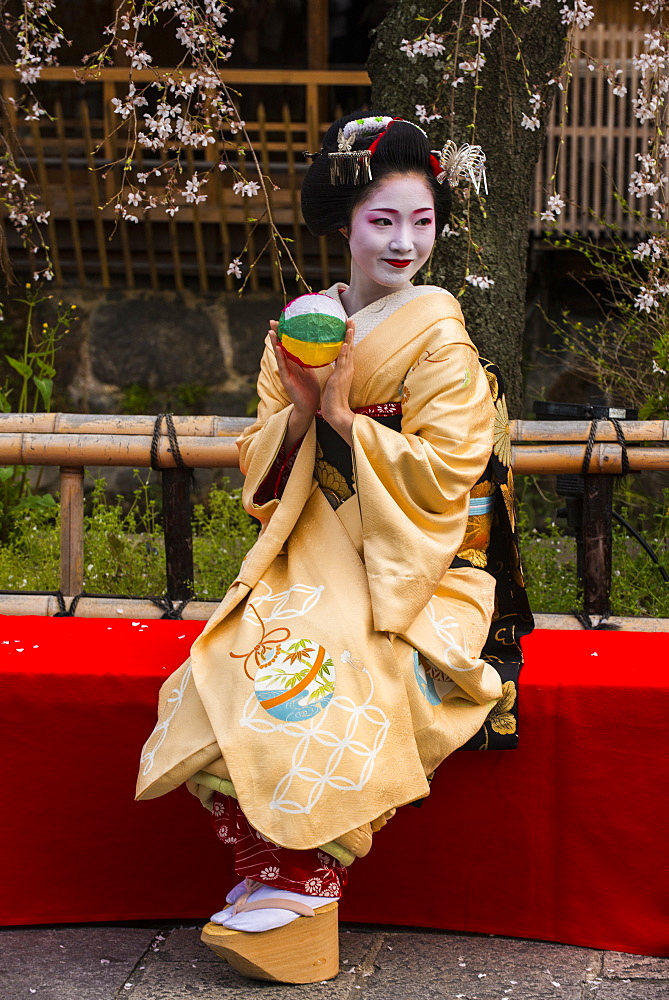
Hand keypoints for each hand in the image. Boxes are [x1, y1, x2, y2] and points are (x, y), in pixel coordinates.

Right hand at [269, 322, 319, 449]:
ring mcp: (286, 372)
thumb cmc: (311, 390)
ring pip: (279, 354)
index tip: (286, 319)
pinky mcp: (286, 379)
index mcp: (295, 362)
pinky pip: (283, 366)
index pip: (290, 344)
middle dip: (277, 333)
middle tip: (273, 320)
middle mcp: (288, 365)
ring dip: (274, 342)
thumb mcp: (311, 370)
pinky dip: (280, 356)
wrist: (309, 407)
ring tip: (271, 330)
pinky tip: (278, 347)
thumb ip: (311, 358)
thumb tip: (319, 345)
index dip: (287, 332)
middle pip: (282, 346)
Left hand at [320, 320, 354, 445]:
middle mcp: (347, 369)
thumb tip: (329, 363)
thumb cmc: (333, 399)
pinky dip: (345, 353)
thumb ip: (334, 371)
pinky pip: (342, 363)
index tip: (347, 326)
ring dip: (349, 338)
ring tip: (350, 326)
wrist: (337, 412)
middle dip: (350, 333)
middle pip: (350, 347)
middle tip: (351, 320)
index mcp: (345, 369)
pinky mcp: (340, 378)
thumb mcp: (333, 381)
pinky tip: (345, 344)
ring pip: (348, 352)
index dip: (347, 338)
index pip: (347, 350)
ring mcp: (345, 373)